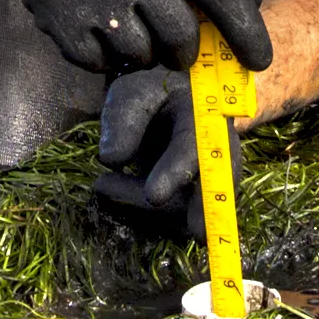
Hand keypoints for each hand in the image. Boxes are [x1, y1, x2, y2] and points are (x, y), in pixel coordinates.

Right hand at [0, 0, 271, 74]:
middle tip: (174, 47)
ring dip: (139, 52)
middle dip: (182, 51)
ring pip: (140, 56)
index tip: (260, 61)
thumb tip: (250, 3)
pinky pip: (97, 63)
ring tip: (126, 26)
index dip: (248, 34)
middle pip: (181, 39)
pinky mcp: (62, 20)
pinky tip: (94, 27)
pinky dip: (100, 56)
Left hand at [93, 67, 242, 242]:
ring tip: (102, 183)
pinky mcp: (192, 207)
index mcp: (205, 120)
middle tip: (178, 225)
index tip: (153, 196)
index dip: (176, 173)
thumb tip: (112, 160)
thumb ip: (123, 119)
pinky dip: (139, 214)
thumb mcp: (134, 93)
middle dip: (201, 213)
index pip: (195, 149)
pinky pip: (171, 223)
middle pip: (213, 192)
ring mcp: (209, 186)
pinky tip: (112, 190)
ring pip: (187, 213)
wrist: (176, 109)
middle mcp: (216, 156)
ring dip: (144, 209)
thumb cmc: (155, 98)